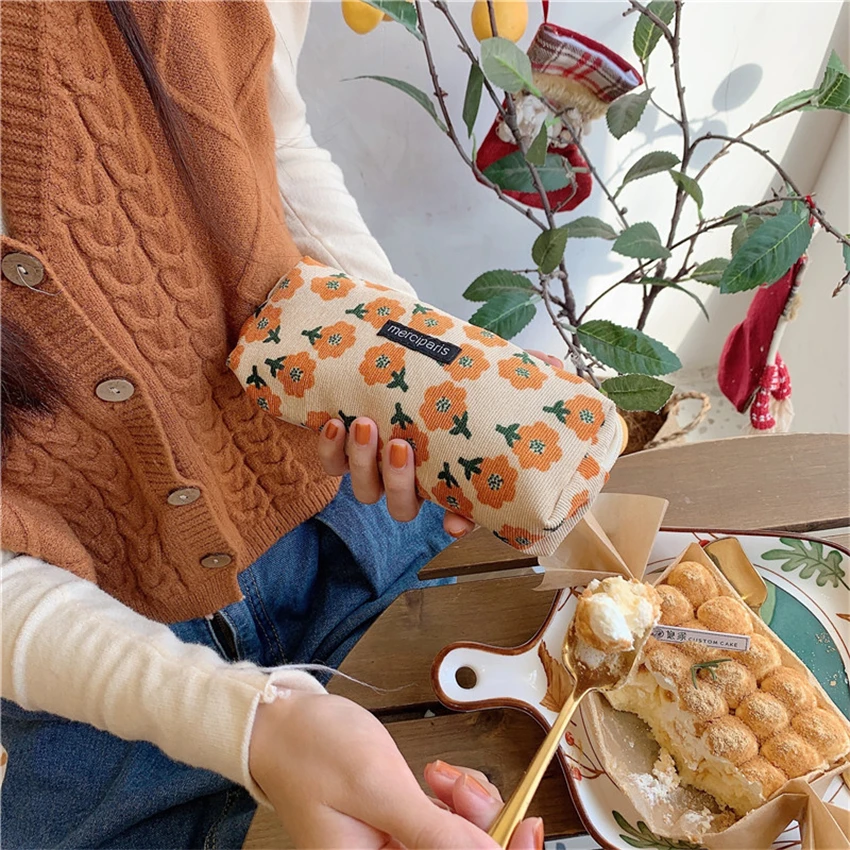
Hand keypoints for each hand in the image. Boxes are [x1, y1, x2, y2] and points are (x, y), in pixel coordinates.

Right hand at [249, 691, 541, 848]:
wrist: (281, 724)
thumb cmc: (310, 750)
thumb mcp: (375, 786)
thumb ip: (433, 832)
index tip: (528, 830)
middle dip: (480, 826)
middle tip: (460, 784)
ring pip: (461, 844)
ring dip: (466, 809)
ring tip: (439, 775)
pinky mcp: (400, 837)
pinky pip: (446, 829)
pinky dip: (453, 802)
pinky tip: (436, 779)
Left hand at [316, 350, 562, 538]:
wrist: (388, 351)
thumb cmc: (445, 373)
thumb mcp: (489, 372)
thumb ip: (522, 372)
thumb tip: (550, 366)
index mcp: (448, 470)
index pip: (460, 510)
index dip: (460, 522)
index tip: (456, 521)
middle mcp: (411, 476)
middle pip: (403, 506)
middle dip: (397, 483)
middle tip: (400, 446)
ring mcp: (375, 465)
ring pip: (365, 491)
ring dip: (363, 464)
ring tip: (366, 425)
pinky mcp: (343, 448)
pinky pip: (331, 465)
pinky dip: (329, 451)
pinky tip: (334, 423)